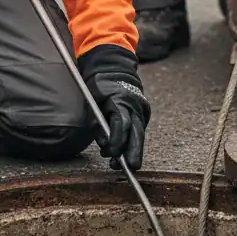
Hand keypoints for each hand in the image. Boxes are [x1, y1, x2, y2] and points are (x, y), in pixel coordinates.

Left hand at [79, 45, 150, 171]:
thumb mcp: (92, 101)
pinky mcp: (144, 111)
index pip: (122, 124)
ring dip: (134, 149)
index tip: (109, 154)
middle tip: (131, 167)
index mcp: (120, 99)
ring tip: (128, 165)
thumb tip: (105, 144)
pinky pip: (139, 128)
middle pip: (136, 132)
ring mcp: (142, 107)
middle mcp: (135, 104)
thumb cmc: (99, 85)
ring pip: (140, 133)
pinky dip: (134, 140)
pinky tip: (128, 151)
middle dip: (134, 151)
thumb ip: (98, 122)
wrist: (114, 68)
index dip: (116, 142)